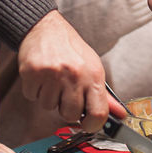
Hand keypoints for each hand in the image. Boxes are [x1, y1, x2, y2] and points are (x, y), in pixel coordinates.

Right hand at [16, 10, 107, 131]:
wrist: (44, 27)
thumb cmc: (70, 48)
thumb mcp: (92, 67)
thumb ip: (103, 95)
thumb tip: (119, 115)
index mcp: (93, 74)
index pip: (98, 113)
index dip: (92, 125)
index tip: (87, 123)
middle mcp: (74, 75)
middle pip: (70, 115)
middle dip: (66, 108)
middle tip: (65, 92)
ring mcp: (53, 74)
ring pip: (48, 107)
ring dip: (49, 97)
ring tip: (52, 79)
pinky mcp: (33, 73)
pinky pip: (32, 97)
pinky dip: (35, 90)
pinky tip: (41, 75)